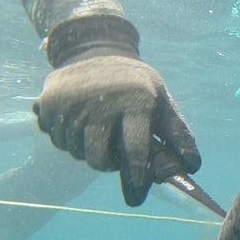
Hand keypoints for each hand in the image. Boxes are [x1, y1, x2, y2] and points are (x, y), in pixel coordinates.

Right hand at [33, 55, 200, 205]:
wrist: (94, 49)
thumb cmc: (134, 83)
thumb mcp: (160, 100)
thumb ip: (177, 133)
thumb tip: (192, 166)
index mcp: (134, 102)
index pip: (135, 149)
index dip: (136, 175)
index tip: (139, 191)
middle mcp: (101, 102)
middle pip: (99, 158)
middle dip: (107, 165)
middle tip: (113, 155)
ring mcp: (72, 103)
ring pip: (76, 152)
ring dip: (87, 151)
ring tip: (97, 131)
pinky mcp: (48, 104)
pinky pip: (57, 140)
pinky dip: (68, 140)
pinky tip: (79, 122)